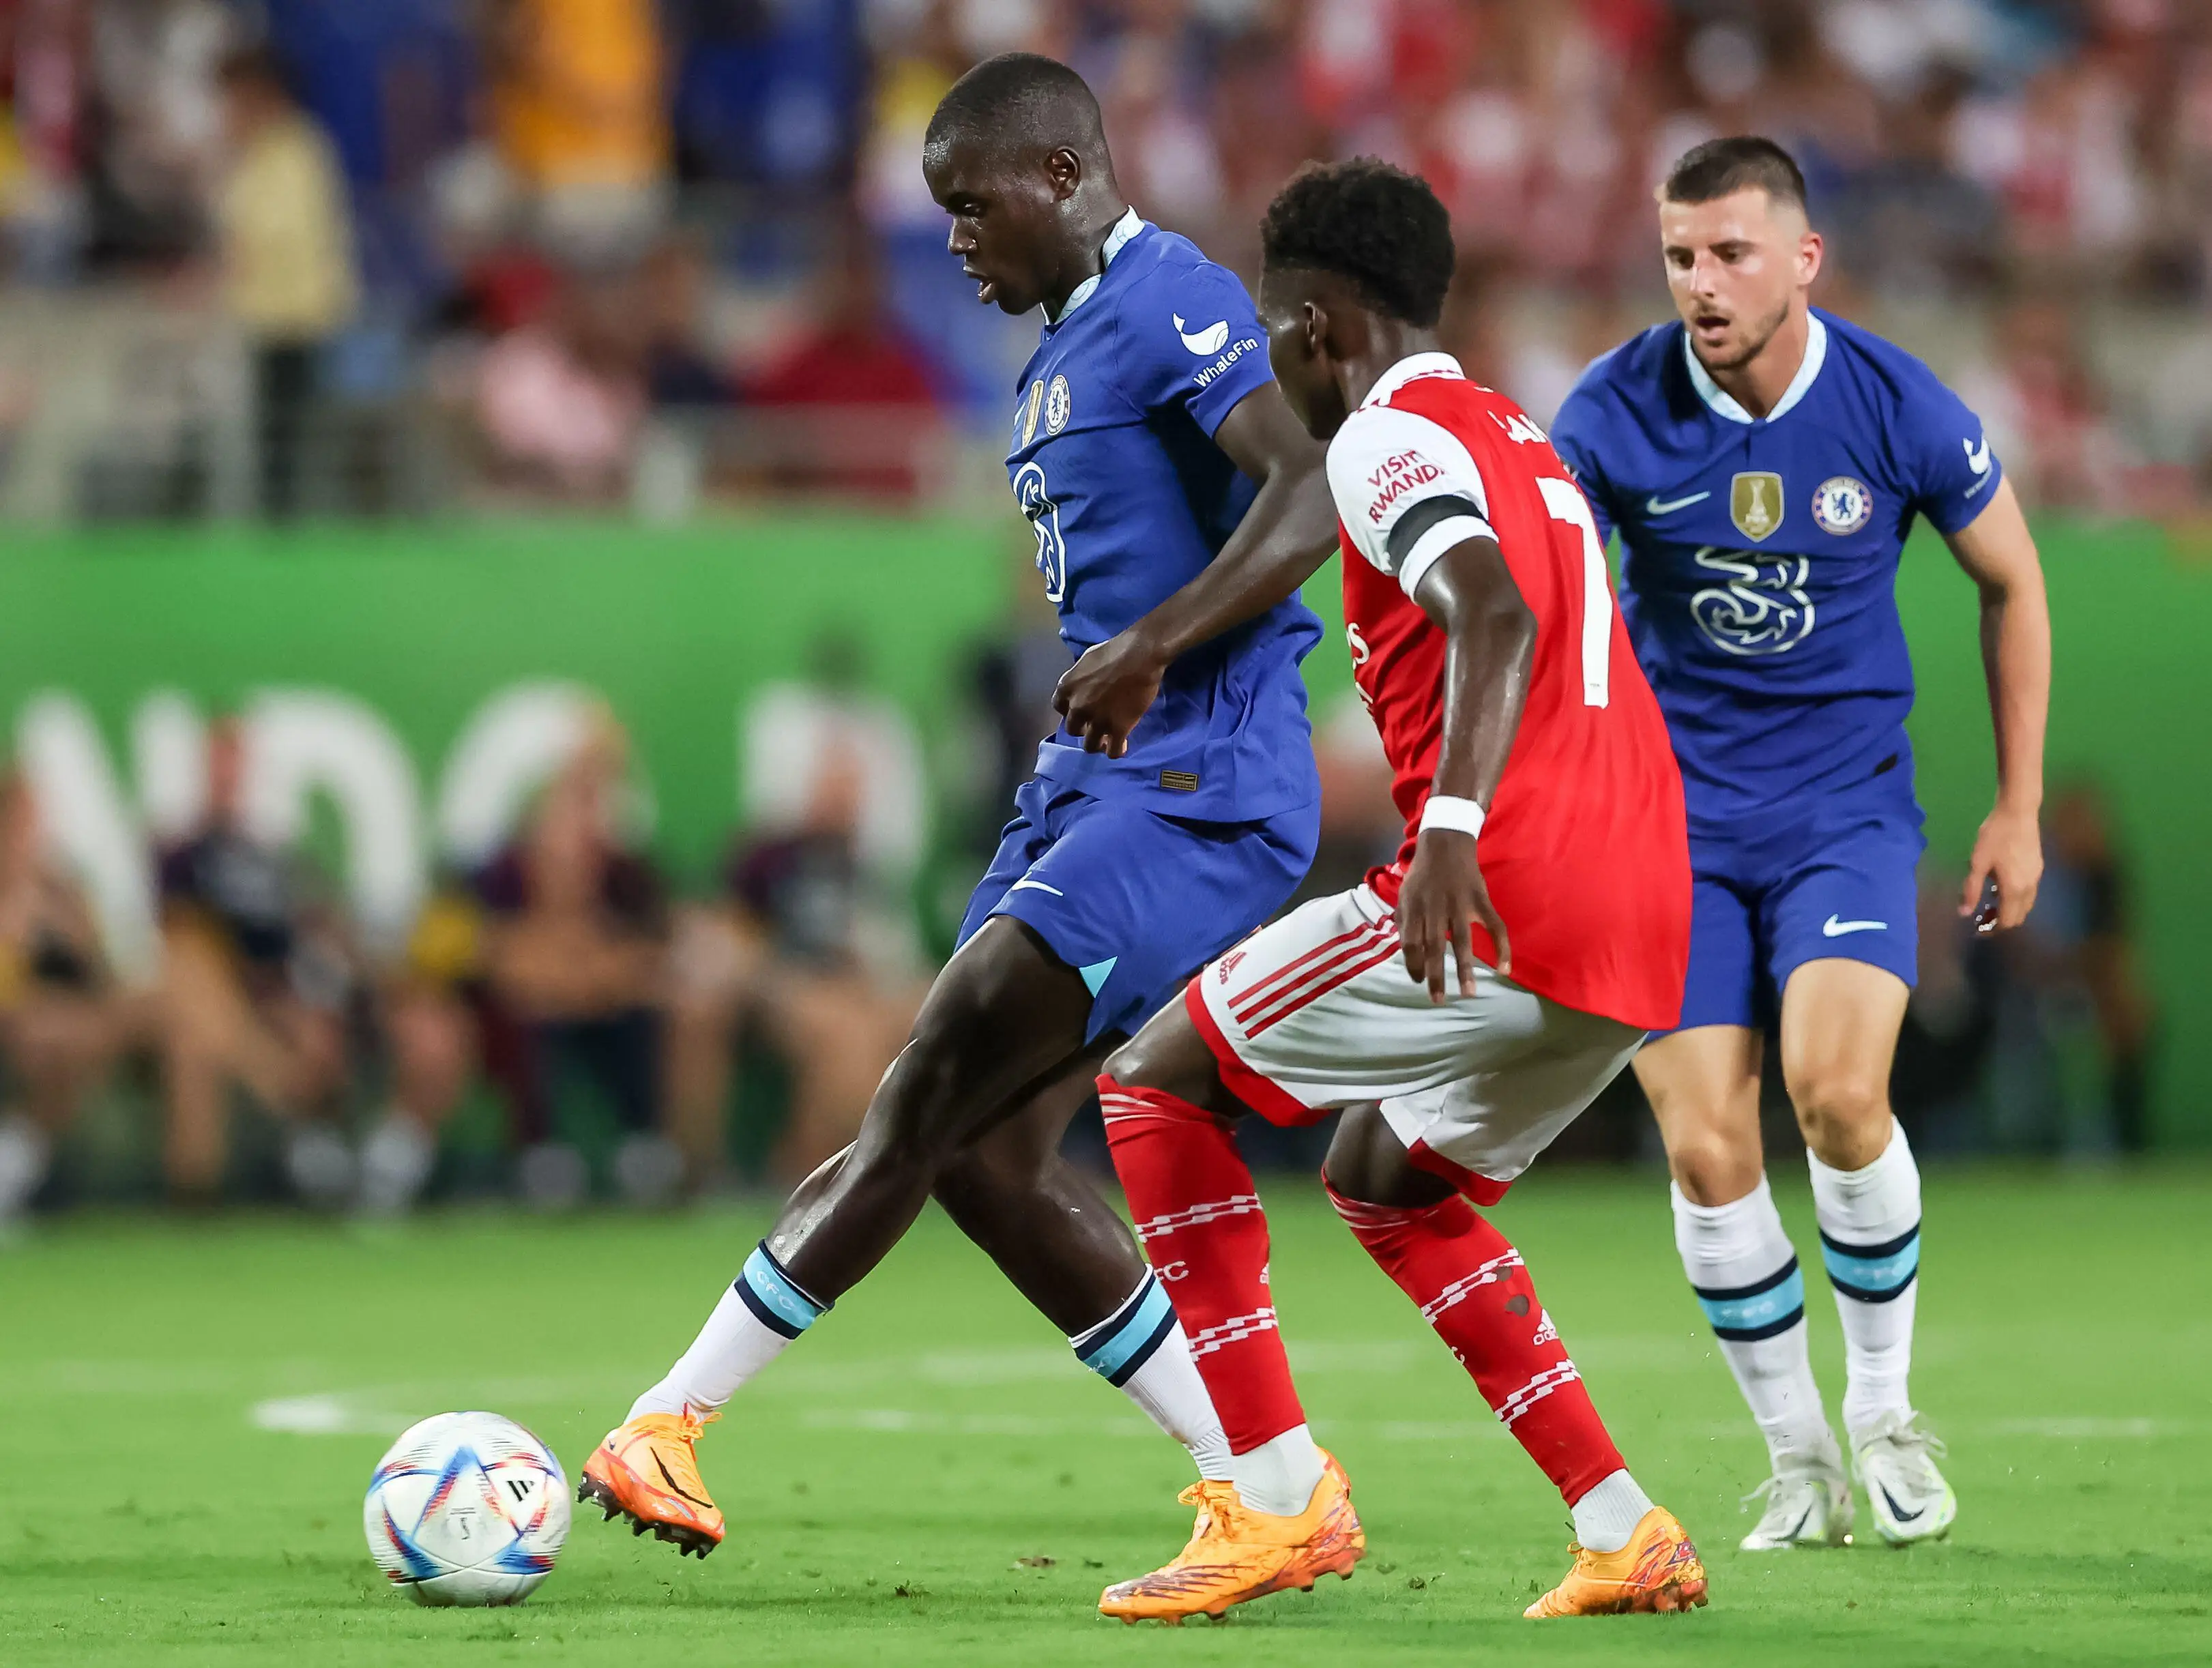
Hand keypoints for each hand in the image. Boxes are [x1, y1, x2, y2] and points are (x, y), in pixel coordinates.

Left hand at [1053, 629, 1166, 757]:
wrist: (1140, 656)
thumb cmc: (1115, 651)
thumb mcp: (1087, 660)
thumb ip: (1080, 678)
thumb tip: (1083, 686)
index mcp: (1066, 688)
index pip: (1059, 708)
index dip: (1071, 711)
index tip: (1082, 710)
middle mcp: (1077, 707)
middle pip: (1073, 729)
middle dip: (1084, 728)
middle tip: (1097, 724)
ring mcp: (1097, 720)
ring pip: (1090, 746)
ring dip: (1098, 744)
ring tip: (1107, 740)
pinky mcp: (1118, 729)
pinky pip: (1113, 751)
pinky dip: (1116, 751)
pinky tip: (1122, 745)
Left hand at [1396, 829, 1509, 1003]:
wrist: (1446, 843)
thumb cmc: (1422, 874)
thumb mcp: (1405, 895)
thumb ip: (1404, 922)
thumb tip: (1406, 953)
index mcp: (1414, 908)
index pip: (1410, 943)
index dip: (1413, 964)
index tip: (1417, 980)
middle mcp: (1435, 908)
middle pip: (1434, 947)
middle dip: (1435, 976)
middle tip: (1437, 1000)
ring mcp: (1460, 904)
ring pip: (1462, 942)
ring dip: (1465, 969)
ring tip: (1469, 993)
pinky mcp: (1481, 901)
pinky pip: (1495, 927)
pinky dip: (1502, 948)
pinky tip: (1504, 969)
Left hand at [1960, 801, 2042, 931]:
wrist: (2018, 812)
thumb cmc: (1995, 836)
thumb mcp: (1977, 863)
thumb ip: (1971, 890)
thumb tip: (1964, 914)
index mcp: (2014, 890)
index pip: (2006, 921)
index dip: (1991, 930)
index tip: (1976, 930)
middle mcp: (2029, 888)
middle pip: (2018, 917)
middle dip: (1999, 922)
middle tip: (1980, 918)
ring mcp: (2036, 878)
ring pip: (2024, 906)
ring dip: (2007, 910)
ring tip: (1987, 903)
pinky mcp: (2038, 868)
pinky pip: (2028, 893)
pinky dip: (2014, 898)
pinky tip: (1998, 887)